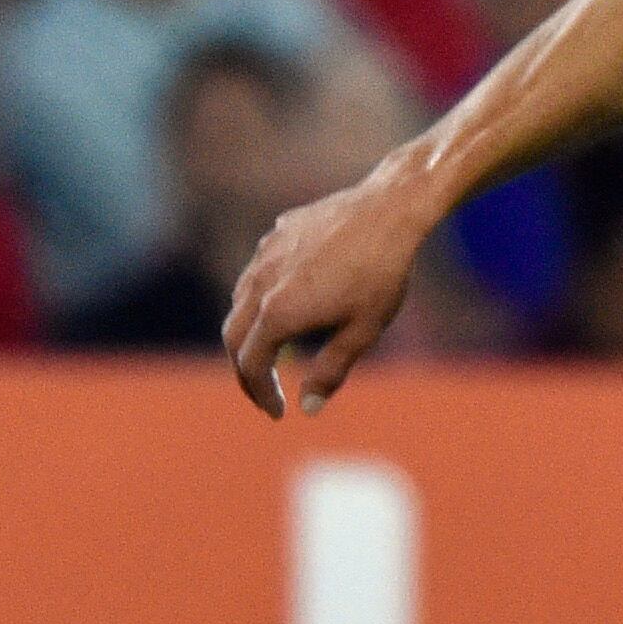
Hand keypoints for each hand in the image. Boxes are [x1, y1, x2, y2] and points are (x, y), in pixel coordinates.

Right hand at [224, 171, 434, 417]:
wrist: (388, 210)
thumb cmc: (381, 274)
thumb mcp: (362, 332)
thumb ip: (331, 371)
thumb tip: (308, 408)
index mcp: (278, 314)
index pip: (251, 366)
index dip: (260, 394)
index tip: (278, 413)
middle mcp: (260, 284)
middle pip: (234, 337)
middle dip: (246, 371)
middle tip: (265, 393)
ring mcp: (264, 256)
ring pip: (240, 303)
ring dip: (249, 335)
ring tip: (272, 355)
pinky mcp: (275, 236)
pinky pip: (255, 274)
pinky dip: (259, 301)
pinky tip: (284, 307)